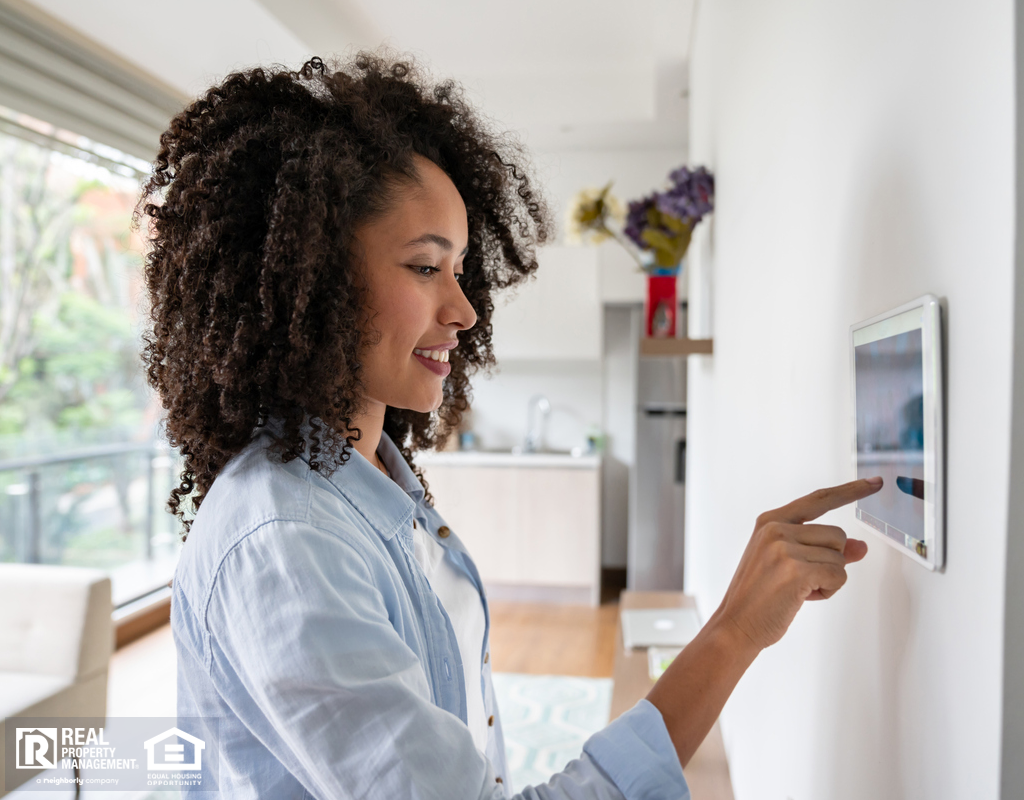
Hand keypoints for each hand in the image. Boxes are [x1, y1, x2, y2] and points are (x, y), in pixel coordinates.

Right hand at [712, 477, 880, 650]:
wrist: (735, 624)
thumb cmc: (759, 597)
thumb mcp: (788, 564)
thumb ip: (823, 550)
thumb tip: (860, 547)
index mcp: (770, 521)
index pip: (819, 500)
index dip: (850, 491)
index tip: (874, 482)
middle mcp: (776, 528)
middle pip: (837, 535)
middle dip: (830, 562)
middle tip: (800, 580)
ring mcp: (784, 547)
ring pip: (840, 557)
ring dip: (829, 578)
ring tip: (798, 589)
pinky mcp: (796, 569)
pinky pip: (839, 576)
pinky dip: (828, 591)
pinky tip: (802, 597)